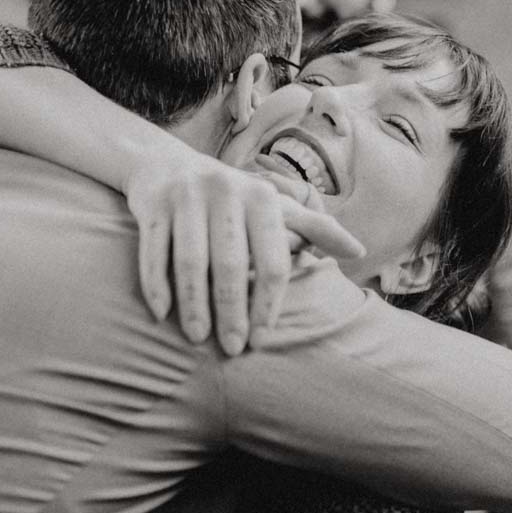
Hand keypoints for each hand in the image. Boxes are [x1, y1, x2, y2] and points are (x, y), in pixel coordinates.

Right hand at [125, 151, 363, 354]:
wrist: (166, 163)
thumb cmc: (231, 198)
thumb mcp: (273, 207)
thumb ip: (314, 229)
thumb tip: (358, 251)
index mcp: (262, 197)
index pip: (272, 260)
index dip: (268, 303)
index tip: (262, 339)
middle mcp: (226, 190)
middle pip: (232, 264)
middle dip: (232, 311)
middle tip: (232, 349)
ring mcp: (186, 196)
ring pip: (191, 261)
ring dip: (194, 304)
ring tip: (198, 338)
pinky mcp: (153, 203)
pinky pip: (155, 251)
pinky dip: (157, 285)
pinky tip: (162, 315)